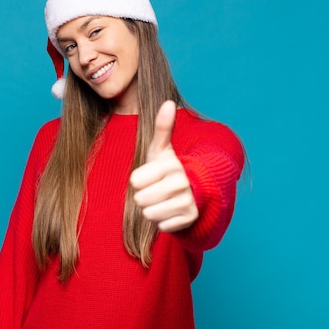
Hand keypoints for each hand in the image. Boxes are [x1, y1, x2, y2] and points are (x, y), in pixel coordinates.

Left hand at [130, 101, 198, 231]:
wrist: (193, 192)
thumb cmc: (167, 170)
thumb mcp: (161, 150)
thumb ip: (162, 127)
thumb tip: (168, 101)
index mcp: (172, 164)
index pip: (135, 181)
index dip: (139, 181)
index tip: (150, 177)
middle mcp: (182, 182)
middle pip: (141, 199)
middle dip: (144, 197)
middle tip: (156, 191)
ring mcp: (188, 201)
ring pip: (150, 214)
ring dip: (152, 210)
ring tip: (162, 201)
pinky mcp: (190, 218)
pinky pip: (162, 226)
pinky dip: (163, 222)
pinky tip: (171, 212)